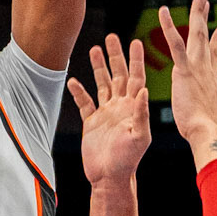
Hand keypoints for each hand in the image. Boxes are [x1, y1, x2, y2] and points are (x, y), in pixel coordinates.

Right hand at [68, 36, 150, 185]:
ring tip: (93, 49)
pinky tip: (73, 80)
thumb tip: (143, 89)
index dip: (136, 60)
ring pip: (102, 84)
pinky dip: (79, 91)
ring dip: (98, 67)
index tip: (136, 42)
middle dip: (115, 56)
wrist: (109, 178)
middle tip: (112, 37)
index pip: (136, 77)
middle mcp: (120, 107)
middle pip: (118, 75)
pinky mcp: (92, 122)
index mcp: (134, 107)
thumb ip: (141, 113)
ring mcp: (106, 113)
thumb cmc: (128, 160)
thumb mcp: (139, 137)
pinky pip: (85, 103)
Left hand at [157, 0, 216, 165]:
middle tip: (204, 0)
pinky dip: (170, 27)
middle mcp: (207, 70)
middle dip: (204, 17)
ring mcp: (197, 67)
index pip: (215, 55)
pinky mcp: (184, 70)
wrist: (207, 135)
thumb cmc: (214, 136)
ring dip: (197, 13)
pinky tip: (163, 11)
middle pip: (206, 38)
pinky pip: (177, 44)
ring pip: (197, 34)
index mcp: (213, 81)